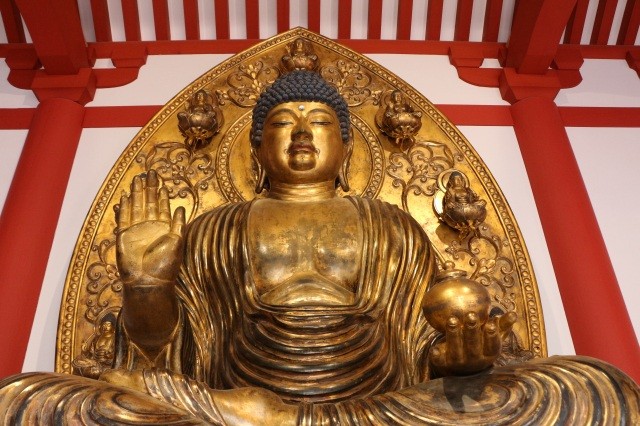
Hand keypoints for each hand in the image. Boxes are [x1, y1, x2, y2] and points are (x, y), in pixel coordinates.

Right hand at [115, 170, 184, 284]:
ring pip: (136, 207)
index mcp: (164, 228)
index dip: (161, 195)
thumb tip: (181, 207)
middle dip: (149, 188)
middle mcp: (150, 227)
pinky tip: (125, 196)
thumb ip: (178, 224)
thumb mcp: (177, 242)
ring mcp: (137, 230)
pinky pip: (124, 218)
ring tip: (138, 179)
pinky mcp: (124, 236)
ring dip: (136, 193)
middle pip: (148, 202)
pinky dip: (124, 207)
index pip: (162, 207)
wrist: (148, 282)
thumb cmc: (165, 265)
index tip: (161, 183)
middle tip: (150, 173)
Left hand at [429, 311, 516, 375]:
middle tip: (470, 315)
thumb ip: (502, 326)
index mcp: (488, 354)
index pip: (492, 346)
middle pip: (473, 346)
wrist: (460, 367)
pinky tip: (434, 348)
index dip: (492, 335)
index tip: (491, 322)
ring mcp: (459, 363)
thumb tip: (513, 314)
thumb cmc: (479, 345)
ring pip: (456, 350)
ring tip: (452, 319)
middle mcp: (474, 360)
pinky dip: (437, 354)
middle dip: (472, 331)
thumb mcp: (492, 338)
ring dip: (454, 335)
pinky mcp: (443, 363)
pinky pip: (439, 359)